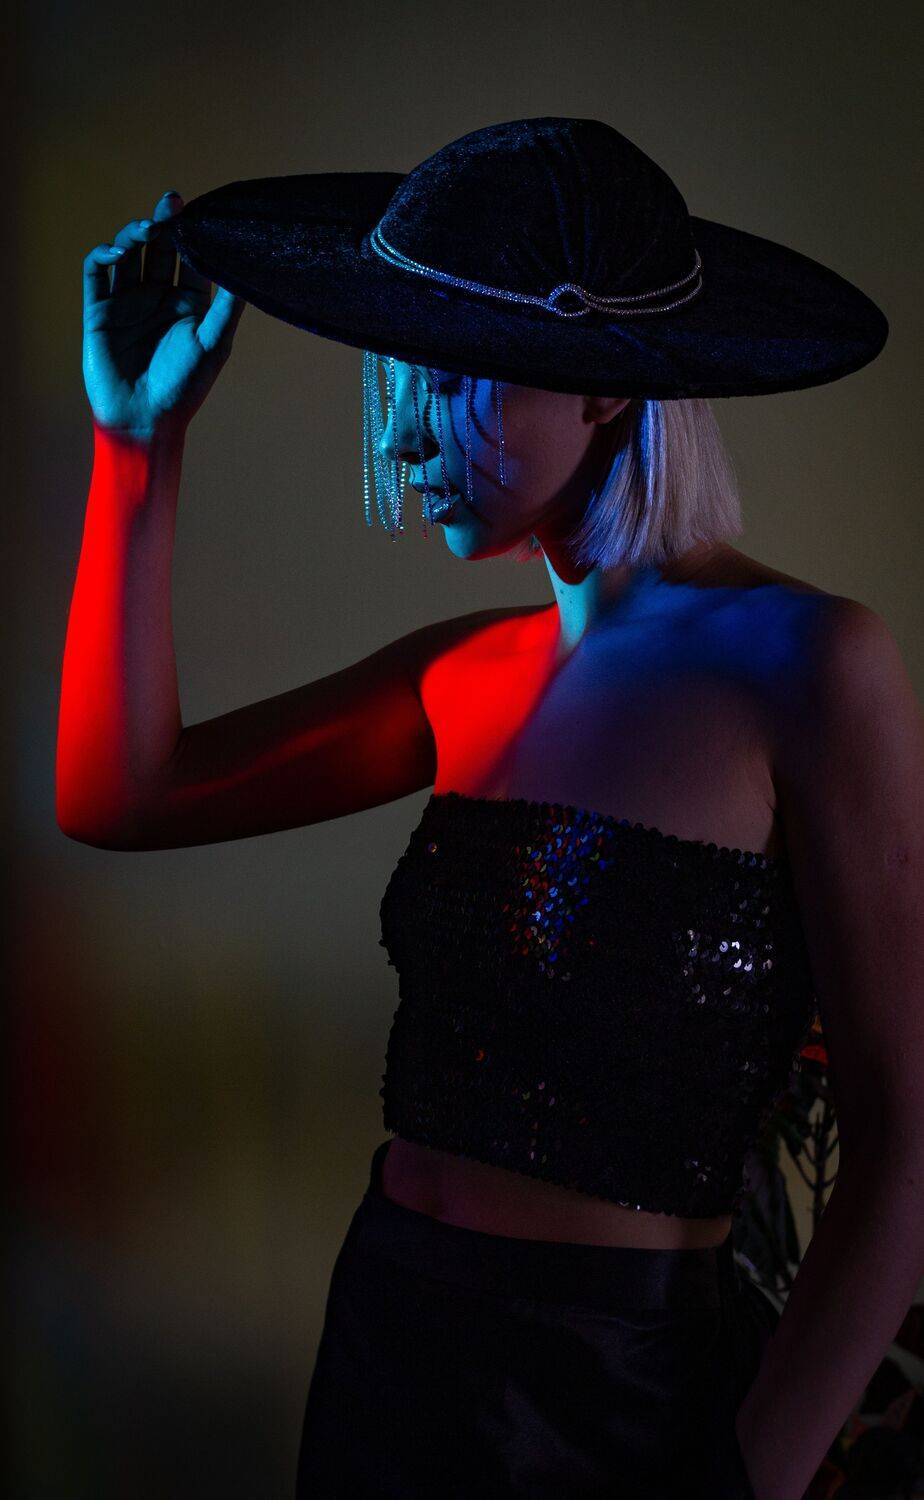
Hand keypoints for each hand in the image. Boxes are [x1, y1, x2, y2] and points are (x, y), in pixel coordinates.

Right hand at [82, 189, 246, 440]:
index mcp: (188, 305)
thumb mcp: (214, 343)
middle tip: (171, 202)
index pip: (189, 258)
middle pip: (159, 249)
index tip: (196, 214)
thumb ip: (228, 305)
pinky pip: (96, 273)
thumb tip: (244, 266)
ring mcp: (127, 303)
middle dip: (164, 223)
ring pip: (127, 254)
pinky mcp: (99, 311)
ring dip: (135, 235)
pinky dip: (103, 255)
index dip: (191, 235)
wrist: (144, 420)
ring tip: (148, 228)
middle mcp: (158, 299)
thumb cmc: (185, 387)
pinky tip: (118, 252)